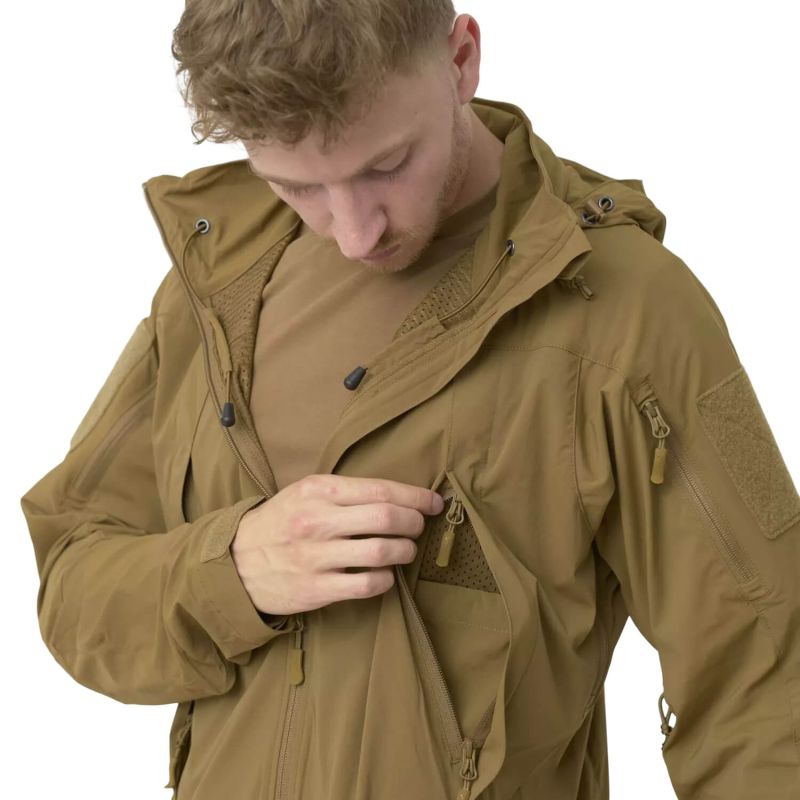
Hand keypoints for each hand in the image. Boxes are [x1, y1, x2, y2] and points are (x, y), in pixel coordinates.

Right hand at [231, 474, 444, 615]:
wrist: (235, 562)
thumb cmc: (280, 522)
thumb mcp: (304, 492)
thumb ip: (345, 492)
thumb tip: (398, 496)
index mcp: (318, 490)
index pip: (381, 489)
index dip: (415, 497)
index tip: (433, 502)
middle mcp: (317, 520)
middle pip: (387, 517)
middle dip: (414, 522)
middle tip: (418, 527)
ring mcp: (316, 556)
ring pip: (382, 551)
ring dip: (405, 551)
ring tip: (404, 550)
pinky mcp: (316, 589)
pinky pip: (367, 584)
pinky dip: (385, 579)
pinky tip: (384, 574)